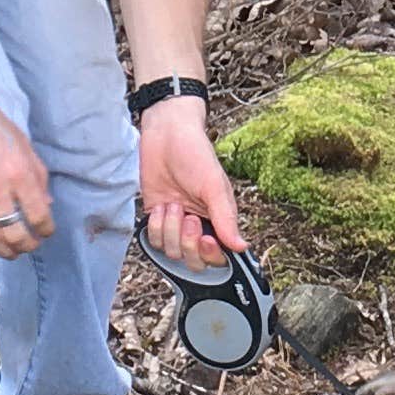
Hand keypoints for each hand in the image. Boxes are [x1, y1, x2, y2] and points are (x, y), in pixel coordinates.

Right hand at [0, 82, 54, 258]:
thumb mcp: (22, 143)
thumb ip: (37, 174)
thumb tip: (46, 203)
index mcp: (19, 173)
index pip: (39, 214)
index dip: (46, 229)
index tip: (46, 232)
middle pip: (15, 233)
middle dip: (27, 246)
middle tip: (30, 246)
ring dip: (4, 251)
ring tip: (10, 252)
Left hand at [139, 98, 240, 264]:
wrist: (166, 134)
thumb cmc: (195, 154)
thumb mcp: (214, 186)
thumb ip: (226, 219)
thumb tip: (242, 247)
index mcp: (218, 219)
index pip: (217, 256)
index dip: (209, 254)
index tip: (204, 237)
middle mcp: (198, 225)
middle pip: (192, 261)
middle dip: (186, 241)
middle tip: (187, 215)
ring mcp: (175, 223)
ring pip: (170, 251)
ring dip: (169, 228)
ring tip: (173, 204)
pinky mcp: (155, 217)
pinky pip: (153, 239)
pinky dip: (155, 225)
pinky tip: (161, 205)